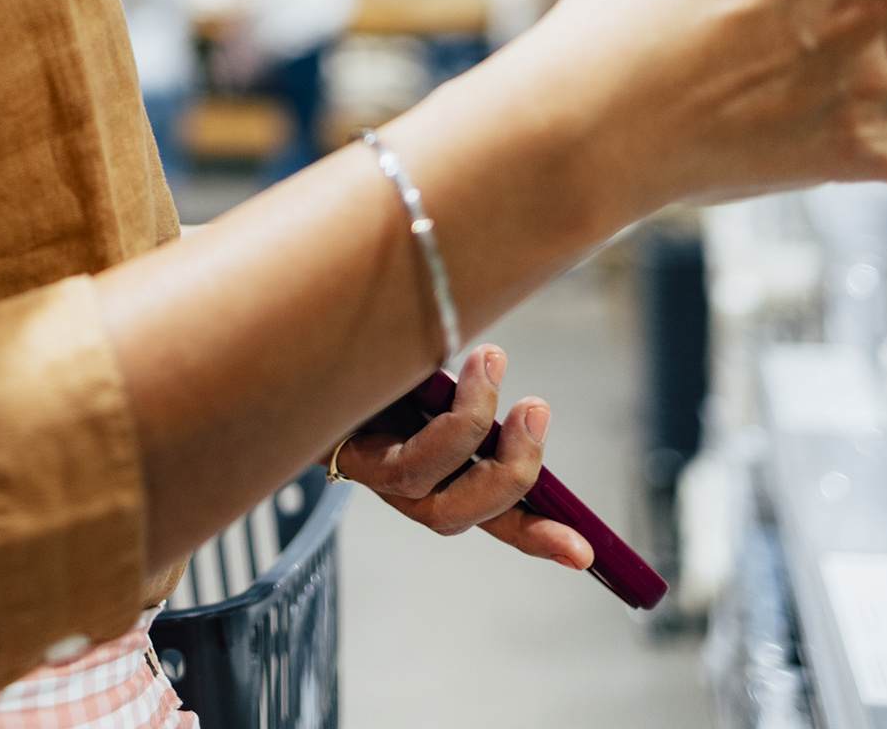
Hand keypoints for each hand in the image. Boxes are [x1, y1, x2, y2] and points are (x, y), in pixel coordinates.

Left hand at [329, 344, 590, 568]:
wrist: (301, 335)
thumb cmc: (379, 352)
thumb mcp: (435, 369)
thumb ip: (469, 388)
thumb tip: (517, 385)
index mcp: (439, 474)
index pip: (492, 517)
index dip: (537, 536)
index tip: (585, 551)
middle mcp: (405, 487)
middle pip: (459, 515)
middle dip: (513, 473)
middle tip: (537, 409)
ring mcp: (373, 475)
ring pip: (433, 489)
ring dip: (476, 428)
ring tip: (493, 362)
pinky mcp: (348, 455)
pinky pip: (405, 461)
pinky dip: (446, 420)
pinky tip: (459, 363)